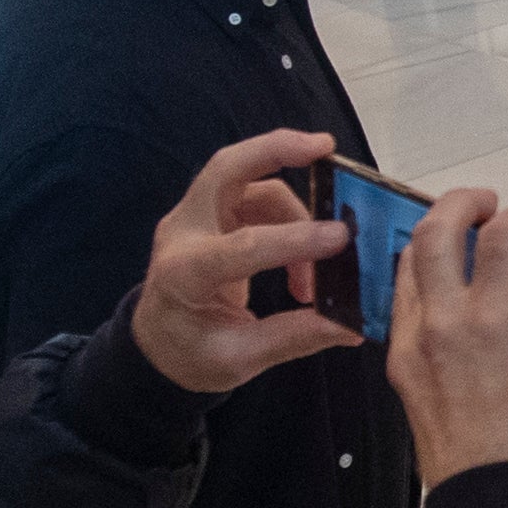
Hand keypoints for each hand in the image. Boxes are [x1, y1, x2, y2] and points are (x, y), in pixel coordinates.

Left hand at [127, 130, 357, 395]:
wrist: (156, 345)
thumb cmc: (189, 354)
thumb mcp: (238, 360)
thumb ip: (293, 337)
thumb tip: (351, 325)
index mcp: (182, 274)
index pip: (242, 246)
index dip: (294, 240)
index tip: (342, 238)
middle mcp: (182, 232)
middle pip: (227, 168)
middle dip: (276, 149)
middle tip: (326, 146)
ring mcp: (193, 216)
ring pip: (250, 181)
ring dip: (295, 213)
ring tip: (319, 268)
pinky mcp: (208, 213)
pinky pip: (254, 194)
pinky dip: (287, 218)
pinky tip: (302, 261)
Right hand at [385, 184, 507, 478]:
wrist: (507, 497)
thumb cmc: (469, 466)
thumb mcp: (422, 405)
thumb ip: (429, 358)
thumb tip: (449, 328)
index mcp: (410, 344)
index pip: (409, 266)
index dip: (430, 240)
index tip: (451, 235)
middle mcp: (444, 321)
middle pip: (440, 233)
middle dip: (462, 203)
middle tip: (484, 204)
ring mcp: (495, 320)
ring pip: (501, 235)